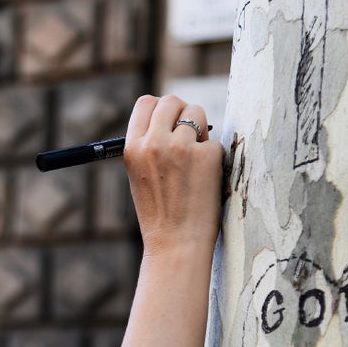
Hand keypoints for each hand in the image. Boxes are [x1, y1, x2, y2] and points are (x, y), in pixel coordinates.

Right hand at [123, 94, 224, 255]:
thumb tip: (172, 119)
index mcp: (133, 147)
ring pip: (197, 113)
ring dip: (201, 131)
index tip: (170, 120)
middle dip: (183, 112)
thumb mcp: (139, 175)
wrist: (176, 245)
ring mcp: (181, 147)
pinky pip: (214, 142)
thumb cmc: (160, 215)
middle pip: (172, 101)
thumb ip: (150, 146)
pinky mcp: (206, 155)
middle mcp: (154, 142)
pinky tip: (206, 179)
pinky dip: (213, 157)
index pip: (146, 103)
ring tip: (197, 158)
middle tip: (190, 133)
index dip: (161, 108)